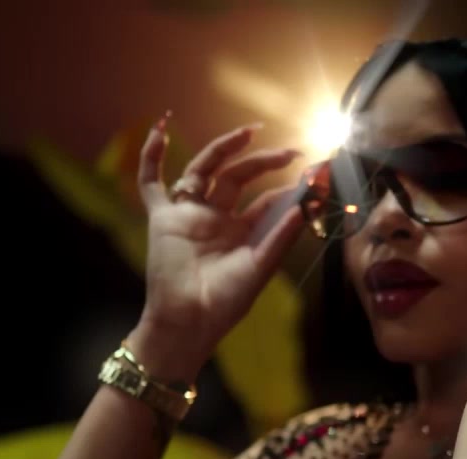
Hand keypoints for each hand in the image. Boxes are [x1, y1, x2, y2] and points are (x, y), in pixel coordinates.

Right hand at [132, 116, 304, 375]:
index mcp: (243, 231)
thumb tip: (307, 204)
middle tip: (291, 152)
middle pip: (238, 177)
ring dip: (223, 148)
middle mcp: (217, 218)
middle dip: (263, 162)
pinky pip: (151, 182)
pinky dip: (151, 155)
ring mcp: (189, 215)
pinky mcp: (162, 218)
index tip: (315, 173)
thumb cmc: (227, 302)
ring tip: (248, 133)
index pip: (267, 199)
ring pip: (204, 169)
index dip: (290, 186)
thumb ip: (281, 234)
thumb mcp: (262, 265)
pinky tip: (160, 129)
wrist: (190, 321)